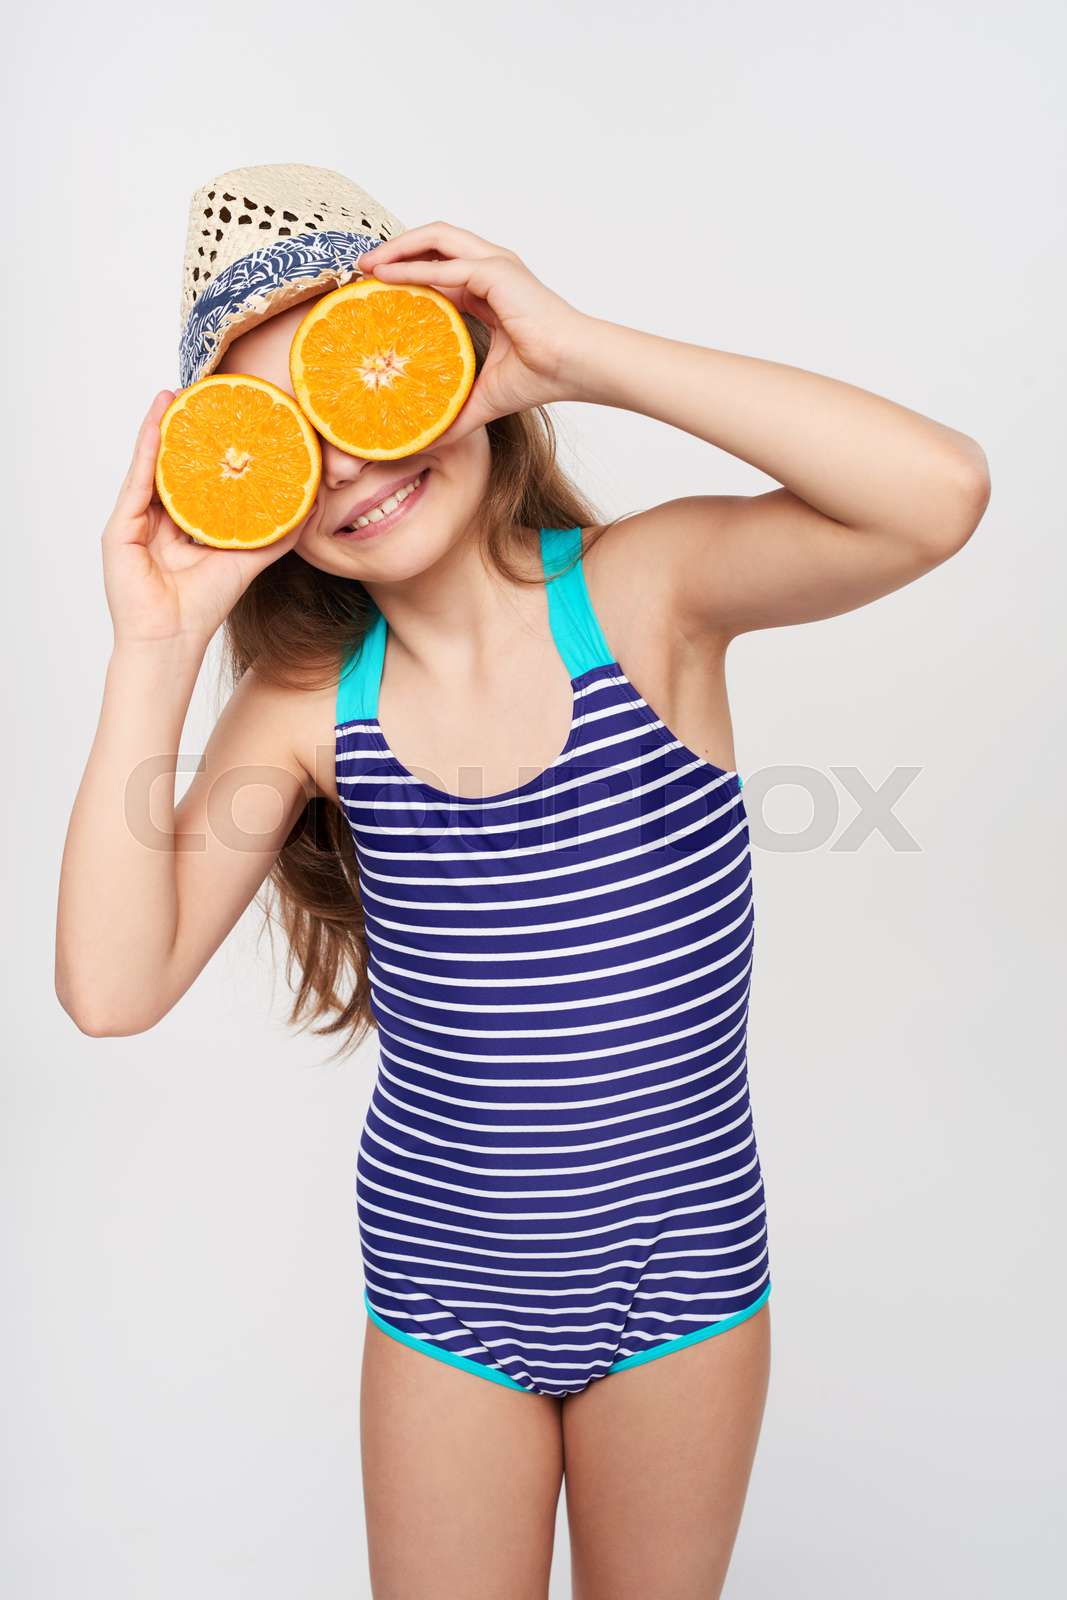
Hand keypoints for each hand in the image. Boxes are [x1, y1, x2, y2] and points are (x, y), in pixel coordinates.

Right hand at [103, 392, 308, 646]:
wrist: (172, 639)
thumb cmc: (204, 606)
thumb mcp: (248, 559)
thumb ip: (275, 534)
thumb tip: (309, 506)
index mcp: (186, 526)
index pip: (197, 478)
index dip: (210, 450)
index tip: (227, 417)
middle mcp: (159, 520)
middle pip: (172, 466)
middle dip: (186, 431)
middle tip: (203, 395)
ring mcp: (137, 521)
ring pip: (151, 465)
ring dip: (161, 428)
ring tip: (175, 395)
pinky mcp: (119, 527)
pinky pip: (137, 481)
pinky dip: (147, 450)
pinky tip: (159, 422)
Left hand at [358, 221, 590, 448]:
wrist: (575, 368)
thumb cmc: (544, 377)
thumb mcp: (486, 396)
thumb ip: (456, 411)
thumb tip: (429, 440)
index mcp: (490, 290)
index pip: (441, 269)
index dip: (408, 273)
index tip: (377, 288)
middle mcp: (492, 269)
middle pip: (435, 243)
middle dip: (396, 250)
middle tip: (363, 269)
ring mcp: (495, 265)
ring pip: (436, 238)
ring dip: (398, 247)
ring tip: (368, 265)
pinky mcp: (496, 272)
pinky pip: (445, 264)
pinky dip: (412, 267)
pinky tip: (386, 277)